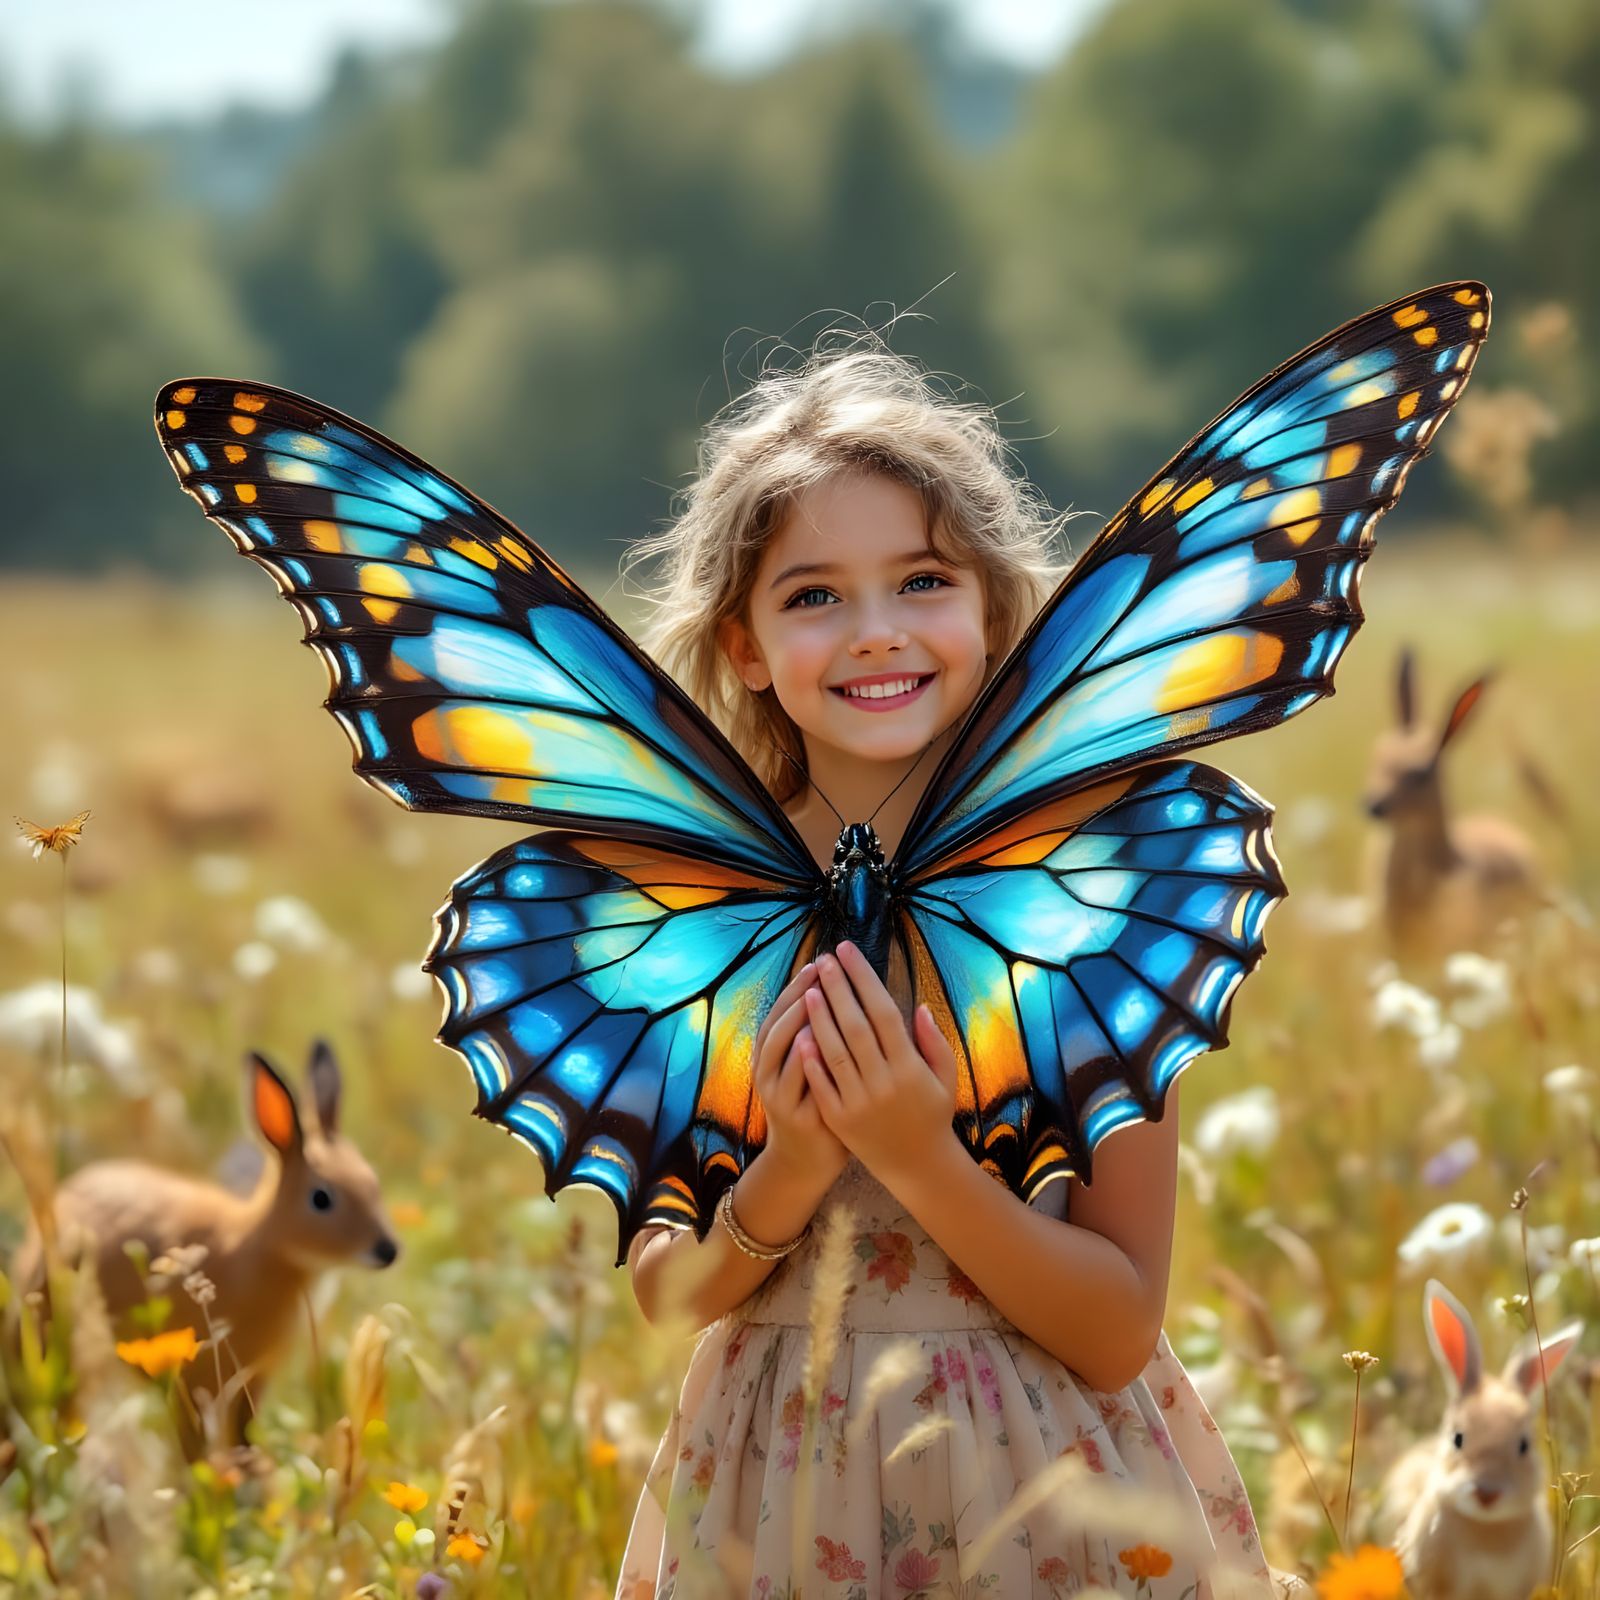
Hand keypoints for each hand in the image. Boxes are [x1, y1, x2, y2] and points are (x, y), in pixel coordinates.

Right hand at [752, 961, 849, 1187]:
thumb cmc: (813, 1106)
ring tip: (813, 997)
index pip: (779, 1014)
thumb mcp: (804, 1070)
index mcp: (770, 1057)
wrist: (806, 1162)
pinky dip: (805, 1062)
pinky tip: (817, 1041)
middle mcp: (767, 1073)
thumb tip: (827, 991)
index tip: (816, 964)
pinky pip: (799, 1084)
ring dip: (795, 1023)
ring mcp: (778, 1096)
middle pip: (776, 1027)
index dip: (795, 988)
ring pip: (780, 1053)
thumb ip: (811, 1036)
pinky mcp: (795, 1117)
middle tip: (818, 971)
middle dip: (796, 997)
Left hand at [799, 940, 959, 1185]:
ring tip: (809, 989)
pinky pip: (823, 1085)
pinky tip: (800, 1034)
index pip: (883, 1011)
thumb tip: (919, 1006)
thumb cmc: (932, 1115)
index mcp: (910, 1066)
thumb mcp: (945, 1077)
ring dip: (820, 1018)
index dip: (864, 979)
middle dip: (838, 988)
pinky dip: (812, 1060)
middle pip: (855, 1026)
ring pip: (835, 1052)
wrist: (918, 1166)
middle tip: (824, 960)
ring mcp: (860, 1102)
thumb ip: (934, 1041)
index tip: (849, 952)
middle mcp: (884, 1081)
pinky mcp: (841, 1120)